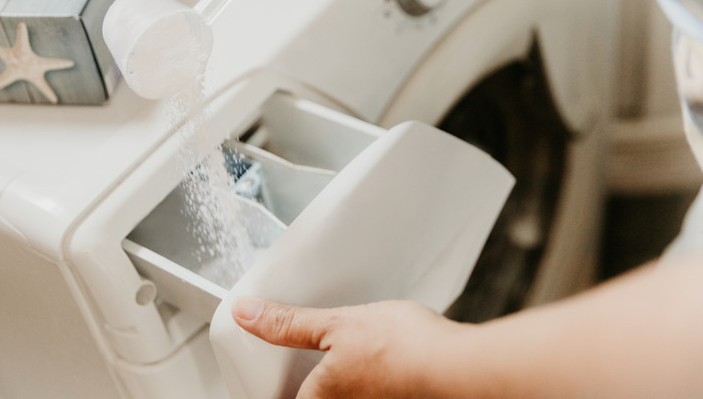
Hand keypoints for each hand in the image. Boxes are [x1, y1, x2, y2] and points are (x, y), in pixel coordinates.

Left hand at [232, 297, 469, 397]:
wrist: (459, 366)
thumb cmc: (403, 348)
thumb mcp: (336, 323)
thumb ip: (287, 324)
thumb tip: (244, 313)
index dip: (274, 385)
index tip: (272, 370)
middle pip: (309, 396)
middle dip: (305, 379)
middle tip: (301, 355)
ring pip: (339, 394)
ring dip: (335, 379)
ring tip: (338, 351)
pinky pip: (365, 390)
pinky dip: (360, 377)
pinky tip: (372, 356)